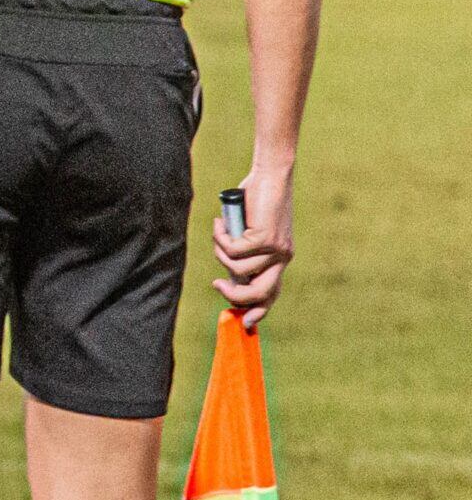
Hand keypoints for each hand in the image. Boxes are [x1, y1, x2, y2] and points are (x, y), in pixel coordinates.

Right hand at [214, 169, 295, 322]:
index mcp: (280, 259)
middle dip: (235, 296)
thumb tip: (229, 277)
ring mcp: (276, 249)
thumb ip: (244, 254)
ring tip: (220, 232)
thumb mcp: (250, 234)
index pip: (272, 293)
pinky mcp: (266, 238)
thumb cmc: (257, 201)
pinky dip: (220, 237)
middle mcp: (282, 258)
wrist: (271, 177)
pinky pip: (232, 250)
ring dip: (220, 252)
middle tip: (216, 284)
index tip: (246, 323)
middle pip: (260, 294)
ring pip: (237, 270)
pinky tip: (220, 222)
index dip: (258, 310)